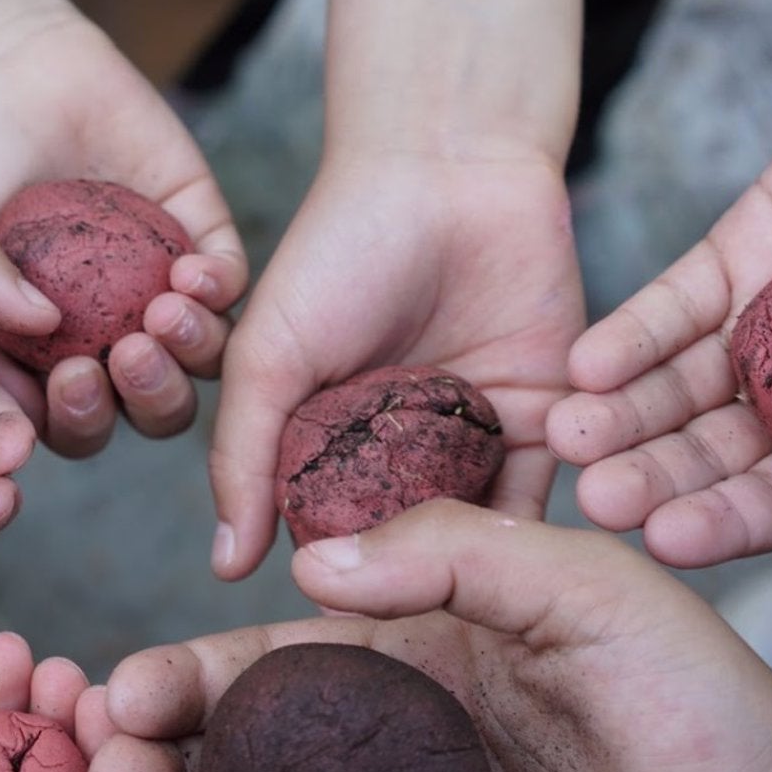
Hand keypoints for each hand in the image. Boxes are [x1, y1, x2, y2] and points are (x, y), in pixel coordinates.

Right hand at [0, 9, 246, 459]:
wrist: (7, 76)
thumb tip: (18, 397)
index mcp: (53, 365)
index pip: (78, 425)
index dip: (81, 421)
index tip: (71, 381)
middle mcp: (115, 340)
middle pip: (153, 408)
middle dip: (148, 396)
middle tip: (127, 356)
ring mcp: (162, 292)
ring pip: (203, 360)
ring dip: (191, 353)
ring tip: (162, 314)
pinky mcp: (203, 238)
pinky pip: (231, 286)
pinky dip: (219, 291)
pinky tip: (190, 272)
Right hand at [208, 154, 582, 578]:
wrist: (448, 166)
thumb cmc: (339, 249)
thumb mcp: (268, 354)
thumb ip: (242, 456)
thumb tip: (226, 567)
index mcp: (322, 444)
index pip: (320, 534)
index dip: (326, 572)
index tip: (328, 596)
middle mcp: (395, 455)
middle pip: (401, 545)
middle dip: (404, 578)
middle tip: (405, 606)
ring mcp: (470, 443)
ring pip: (470, 532)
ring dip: (467, 565)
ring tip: (462, 591)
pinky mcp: (545, 422)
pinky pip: (540, 495)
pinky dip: (533, 531)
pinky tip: (519, 560)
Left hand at [547, 0, 771, 566]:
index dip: (723, 524)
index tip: (665, 544)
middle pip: (711, 448)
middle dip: (653, 477)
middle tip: (596, 501)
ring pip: (678, 381)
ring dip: (623, 413)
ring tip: (571, 436)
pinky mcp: (746, 245)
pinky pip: (677, 299)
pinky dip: (633, 333)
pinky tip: (588, 365)